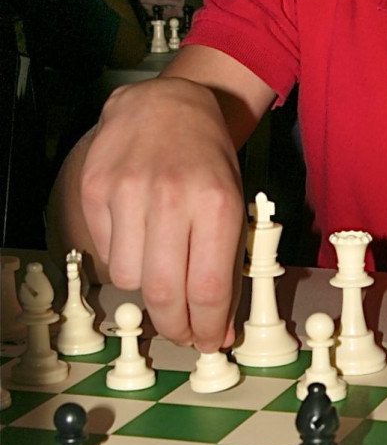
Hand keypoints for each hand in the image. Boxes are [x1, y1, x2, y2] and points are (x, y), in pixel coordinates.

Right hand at [79, 77, 245, 350]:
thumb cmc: (207, 158)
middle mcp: (171, 198)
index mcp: (216, 203)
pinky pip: (107, 252)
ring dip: (146, 286)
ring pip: (129, 279)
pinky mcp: (95, 189)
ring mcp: (128, 192)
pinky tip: (139, 235)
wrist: (168, 104)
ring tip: (161, 264)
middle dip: (175, 325)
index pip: (209, 287)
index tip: (209, 339)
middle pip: (164, 293)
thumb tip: (217, 324)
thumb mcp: (233, 202)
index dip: (208, 326)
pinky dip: (124, 257)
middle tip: (183, 331)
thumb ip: (227, 262)